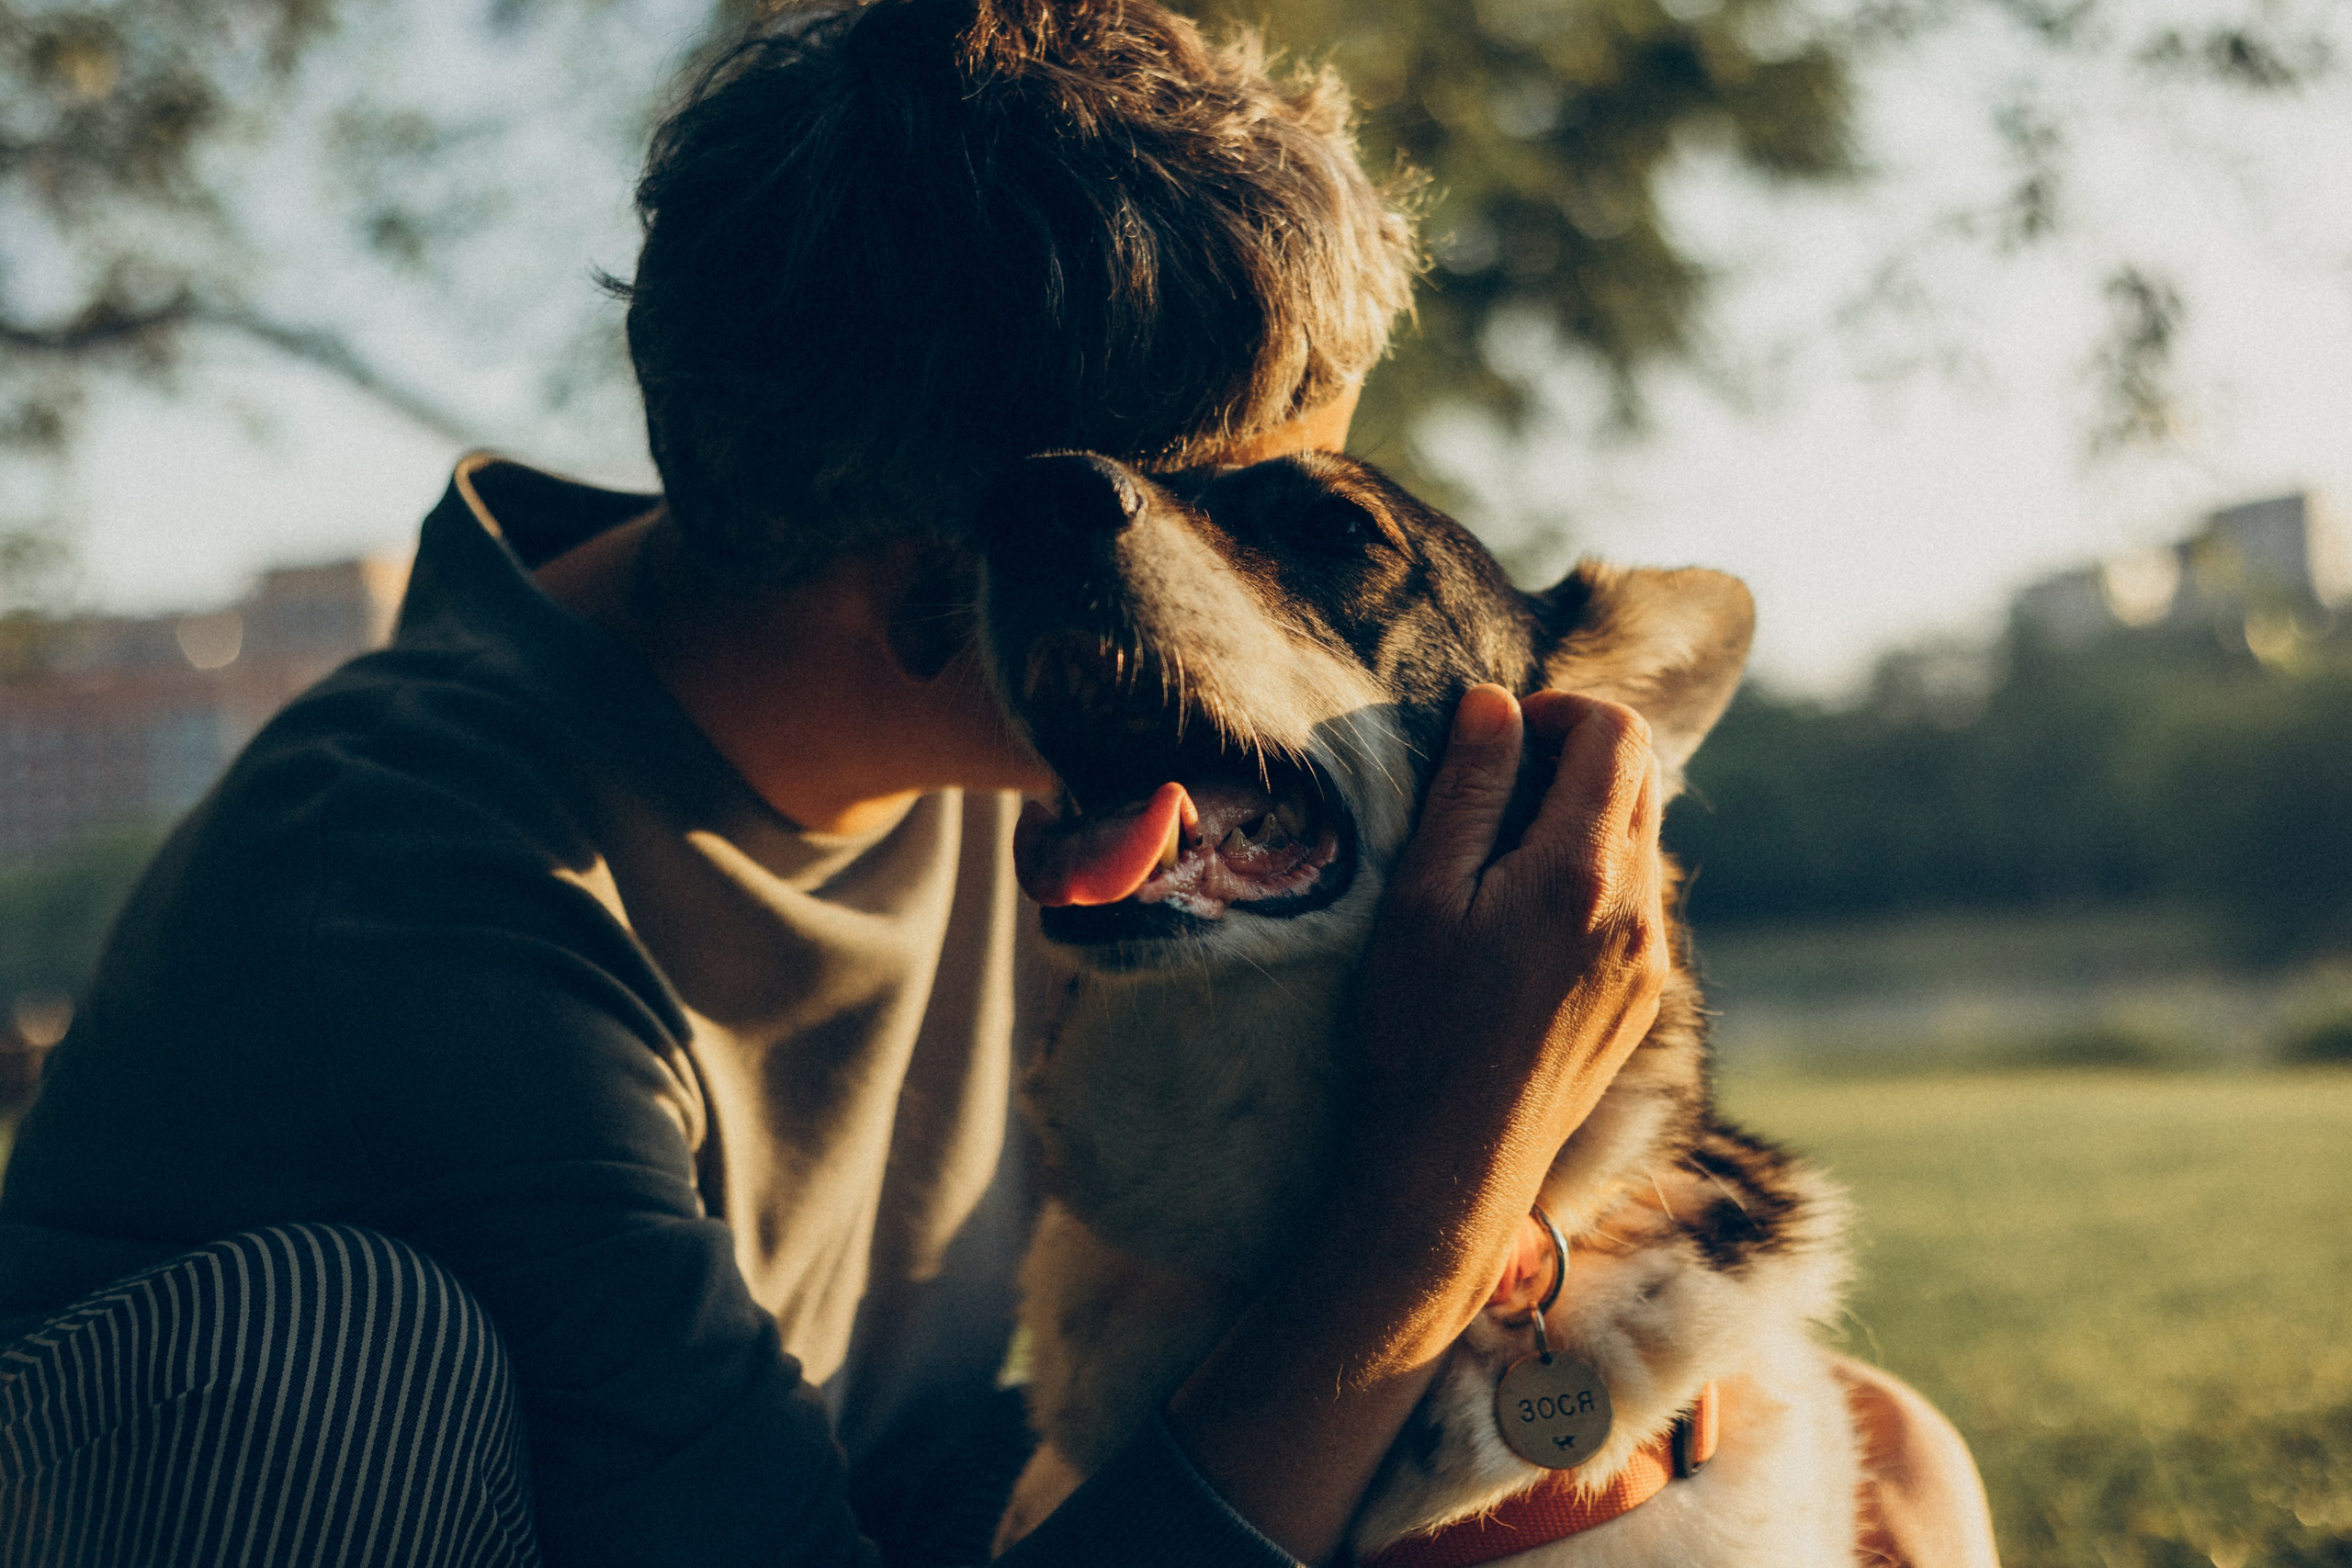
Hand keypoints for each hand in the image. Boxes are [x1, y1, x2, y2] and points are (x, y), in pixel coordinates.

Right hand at [1164, 685, 1665, 1564]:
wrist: (1451, 1165)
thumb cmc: (1416, 1028)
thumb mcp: (1420, 895)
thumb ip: (1466, 791)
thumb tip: (1494, 704)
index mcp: (1580, 872)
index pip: (1616, 733)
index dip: (1558, 710)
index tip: (1498, 739)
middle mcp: (1638, 910)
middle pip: (1640, 778)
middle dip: (1574, 755)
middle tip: (1494, 787)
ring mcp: (1650, 958)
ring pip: (1642, 839)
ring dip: (1584, 817)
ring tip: (1501, 858)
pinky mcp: (1645, 998)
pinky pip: (1638, 901)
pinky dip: (1593, 876)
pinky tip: (1524, 920)